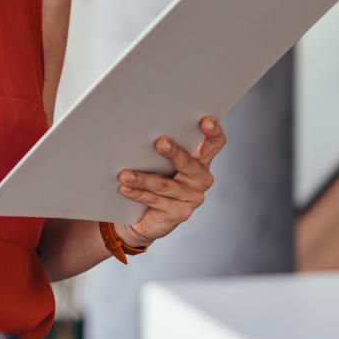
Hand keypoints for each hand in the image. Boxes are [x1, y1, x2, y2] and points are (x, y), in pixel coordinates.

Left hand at [112, 116, 226, 247]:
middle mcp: (200, 179)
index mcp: (200, 160)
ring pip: (166, 185)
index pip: (214, 144)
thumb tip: (137, 128)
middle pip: (190, 164)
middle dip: (174, 153)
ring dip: (143, 179)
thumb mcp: (156, 161)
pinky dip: (138, 193)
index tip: (206, 121)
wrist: (140, 217)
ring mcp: (191, 197)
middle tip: (160, 142)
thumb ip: (157, 148)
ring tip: (125, 174)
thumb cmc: (150, 178)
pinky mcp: (179, 213)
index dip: (213, 132)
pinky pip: (156, 200)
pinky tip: (125, 187)